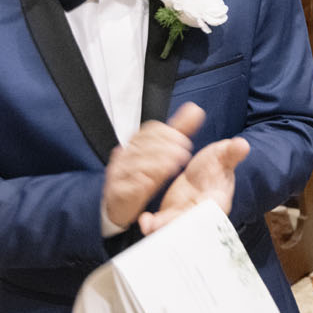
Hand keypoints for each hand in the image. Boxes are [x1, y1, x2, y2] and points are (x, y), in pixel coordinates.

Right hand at [103, 103, 202, 230]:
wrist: (122, 203)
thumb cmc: (144, 173)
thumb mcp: (163, 150)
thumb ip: (179, 130)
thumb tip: (196, 109)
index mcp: (136, 143)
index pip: (149, 131)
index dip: (167, 133)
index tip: (183, 139)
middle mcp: (124, 156)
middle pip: (142, 146)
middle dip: (164, 147)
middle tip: (183, 151)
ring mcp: (118, 174)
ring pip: (134, 165)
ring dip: (155, 164)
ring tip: (174, 165)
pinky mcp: (116, 192)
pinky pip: (124, 186)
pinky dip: (138, 183)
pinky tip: (150, 182)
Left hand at [138, 134, 251, 234]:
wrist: (202, 173)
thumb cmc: (216, 166)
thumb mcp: (223, 156)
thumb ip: (231, 153)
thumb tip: (242, 145)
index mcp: (217, 201)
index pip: (212, 212)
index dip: (203, 215)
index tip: (192, 216)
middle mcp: (201, 214)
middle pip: (190, 225)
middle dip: (177, 225)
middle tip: (162, 224)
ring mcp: (184, 217)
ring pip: (173, 228)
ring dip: (161, 228)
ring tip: (149, 224)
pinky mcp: (170, 216)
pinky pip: (161, 224)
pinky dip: (152, 224)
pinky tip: (144, 220)